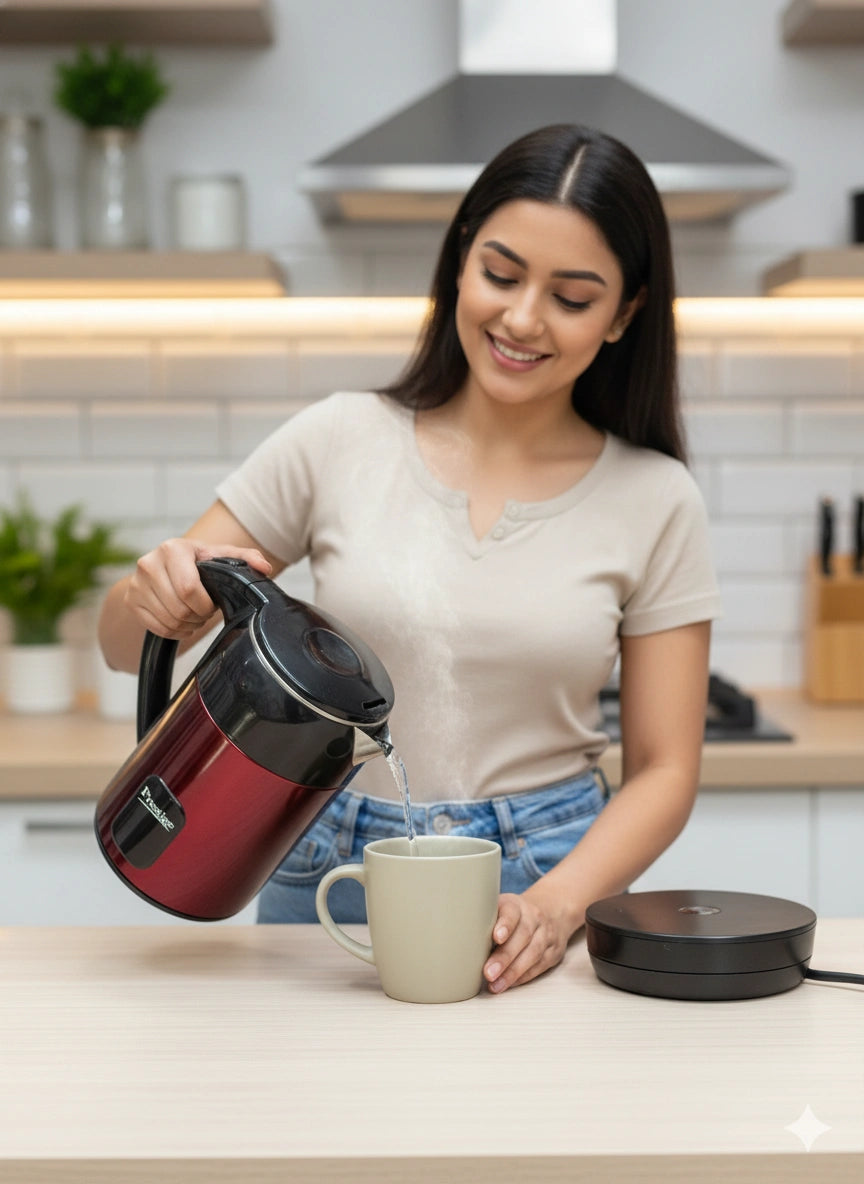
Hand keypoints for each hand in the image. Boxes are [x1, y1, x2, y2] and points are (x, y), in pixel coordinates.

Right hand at [124, 538, 271, 638]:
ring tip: (194, 614)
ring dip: (188, 624)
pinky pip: (157, 628)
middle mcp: (149, 563)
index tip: (212, 604)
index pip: (188, 589)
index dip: (204, 605)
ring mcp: (136, 583)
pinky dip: (174, 631)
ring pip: (168, 620)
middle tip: (204, 611)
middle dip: (198, 616)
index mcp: (173, 549)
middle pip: (179, 608)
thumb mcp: (220, 556)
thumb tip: (265, 568)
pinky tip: (182, 621)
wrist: (163, 568)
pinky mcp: (130, 601)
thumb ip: (246, 558)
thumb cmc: (198, 563)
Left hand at [483, 890, 570, 993]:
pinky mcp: (553, 952)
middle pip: (522, 936)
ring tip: (496, 985)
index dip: (505, 925)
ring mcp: (546, 935)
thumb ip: (483, 919)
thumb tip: (456, 940)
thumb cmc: (515, 914)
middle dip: (505, 957)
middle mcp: (534, 918)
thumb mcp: (500, 907)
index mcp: (517, 905)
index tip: (496, 937)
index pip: (512, 912)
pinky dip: (523, 977)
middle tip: (488, 973)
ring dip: (513, 973)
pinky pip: (539, 966)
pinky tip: (509, 983)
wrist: (553, 910)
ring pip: (532, 954)